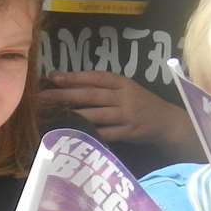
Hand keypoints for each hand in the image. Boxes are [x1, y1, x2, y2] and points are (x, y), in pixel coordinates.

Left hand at [37, 72, 188, 147]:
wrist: (167, 122)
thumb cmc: (141, 103)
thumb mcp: (126, 88)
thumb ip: (104, 87)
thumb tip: (69, 85)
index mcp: (122, 83)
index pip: (95, 78)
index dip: (73, 77)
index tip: (52, 76)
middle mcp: (123, 98)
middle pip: (90, 96)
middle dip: (64, 96)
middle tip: (42, 97)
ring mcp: (126, 116)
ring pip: (95, 115)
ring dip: (71, 115)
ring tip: (51, 115)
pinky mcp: (128, 133)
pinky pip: (104, 134)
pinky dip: (88, 133)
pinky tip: (72, 133)